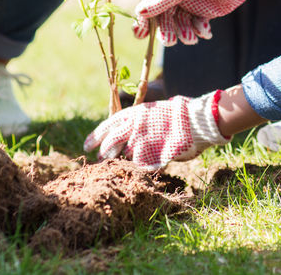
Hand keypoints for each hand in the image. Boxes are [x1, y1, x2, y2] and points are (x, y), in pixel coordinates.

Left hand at [83, 90, 230, 169]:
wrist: (193, 120)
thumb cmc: (176, 115)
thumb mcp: (152, 111)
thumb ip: (137, 122)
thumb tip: (126, 131)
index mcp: (132, 114)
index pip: (106, 127)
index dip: (95, 137)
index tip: (87, 146)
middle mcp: (132, 128)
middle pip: (109, 144)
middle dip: (103, 154)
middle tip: (100, 160)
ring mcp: (139, 142)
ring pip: (122, 156)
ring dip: (120, 161)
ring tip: (119, 167)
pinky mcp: (148, 155)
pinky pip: (137, 165)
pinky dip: (137, 167)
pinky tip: (139, 168)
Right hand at [133, 0, 265, 41]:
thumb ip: (159, 1)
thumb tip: (138, 12)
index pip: (151, 5)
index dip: (145, 20)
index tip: (140, 35)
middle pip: (166, 17)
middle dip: (167, 30)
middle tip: (169, 41)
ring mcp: (191, 3)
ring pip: (182, 23)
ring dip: (185, 32)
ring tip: (190, 39)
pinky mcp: (206, 10)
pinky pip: (199, 24)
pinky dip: (201, 29)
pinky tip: (206, 32)